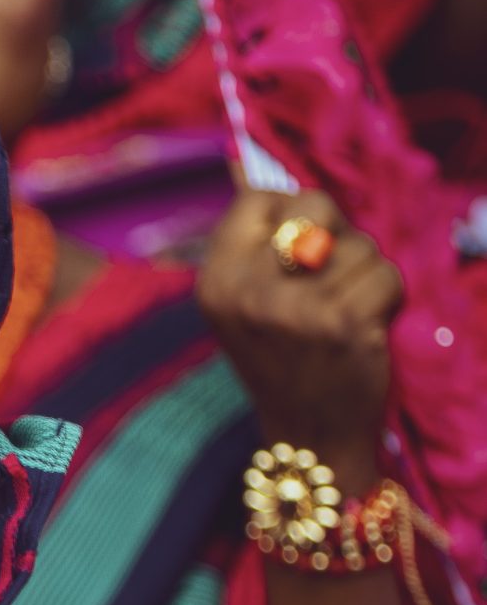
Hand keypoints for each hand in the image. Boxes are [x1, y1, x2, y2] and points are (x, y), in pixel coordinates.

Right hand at [195, 190, 400, 482]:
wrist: (309, 439)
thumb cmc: (286, 363)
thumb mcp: (246, 305)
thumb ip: (258, 246)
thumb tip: (249, 165)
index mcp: (214, 282)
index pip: (257, 200)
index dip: (292, 213)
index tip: (299, 251)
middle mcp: (246, 292)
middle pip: (314, 204)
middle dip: (338, 234)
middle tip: (330, 280)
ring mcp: (294, 309)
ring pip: (360, 244)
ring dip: (366, 275)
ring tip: (346, 314)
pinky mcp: (342, 324)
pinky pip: (386, 274)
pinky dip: (389, 298)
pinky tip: (367, 328)